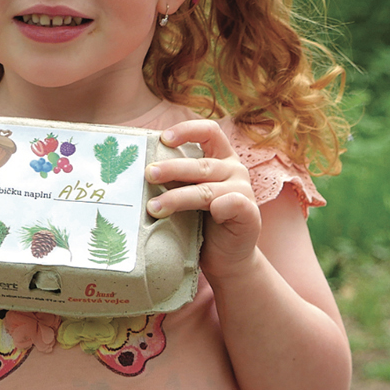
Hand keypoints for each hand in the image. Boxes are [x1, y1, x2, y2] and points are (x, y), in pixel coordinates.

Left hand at [145, 120, 260, 278]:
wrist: (225, 259)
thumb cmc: (201, 224)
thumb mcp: (188, 195)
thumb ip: (176, 180)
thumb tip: (140, 171)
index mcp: (221, 158)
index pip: (209, 132)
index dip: (187, 130)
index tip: (163, 139)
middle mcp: (234, 170)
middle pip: (201, 164)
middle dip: (171, 168)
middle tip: (148, 174)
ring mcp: (243, 191)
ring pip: (206, 189)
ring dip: (177, 197)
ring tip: (154, 207)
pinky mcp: (249, 214)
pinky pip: (234, 204)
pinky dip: (221, 206)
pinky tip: (212, 212)